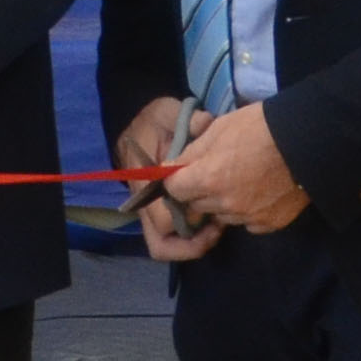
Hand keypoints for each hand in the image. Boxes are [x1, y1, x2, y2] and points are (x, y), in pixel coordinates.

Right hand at [118, 94, 220, 261]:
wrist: (141, 122)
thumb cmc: (156, 122)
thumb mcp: (169, 114)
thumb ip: (187, 121)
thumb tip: (204, 125)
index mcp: (146, 186)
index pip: (163, 220)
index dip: (188, 221)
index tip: (211, 211)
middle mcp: (148, 205)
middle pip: (163, 245)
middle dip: (193, 244)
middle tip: (217, 227)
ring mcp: (155, 212)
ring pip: (169, 246)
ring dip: (195, 243)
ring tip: (218, 226)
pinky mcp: (166, 211)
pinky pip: (176, 237)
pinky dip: (196, 236)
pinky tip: (216, 218)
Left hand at [160, 100, 306, 238]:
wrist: (310, 141)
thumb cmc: (261, 127)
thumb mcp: (220, 129)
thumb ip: (193, 152)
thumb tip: (174, 167)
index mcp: (208, 178)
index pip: (174, 189)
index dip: (178, 180)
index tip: (184, 173)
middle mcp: (225, 204)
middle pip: (197, 205)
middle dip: (200, 192)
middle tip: (216, 174)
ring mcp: (248, 216)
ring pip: (222, 216)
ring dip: (223, 204)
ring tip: (242, 182)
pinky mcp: (270, 224)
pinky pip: (248, 223)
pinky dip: (249, 212)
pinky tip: (261, 194)